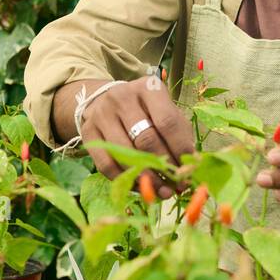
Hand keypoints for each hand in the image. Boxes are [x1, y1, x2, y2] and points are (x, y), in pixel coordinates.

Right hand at [80, 74, 194, 196]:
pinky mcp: (88, 133)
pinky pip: (106, 165)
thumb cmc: (146, 110)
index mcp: (149, 88)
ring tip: (162, 191)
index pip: (167, 122)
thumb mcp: (166, 112)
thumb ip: (179, 135)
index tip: (189, 169)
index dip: (180, 149)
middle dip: (164, 167)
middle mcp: (122, 97)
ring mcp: (102, 114)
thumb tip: (191, 166)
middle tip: (176, 185)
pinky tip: (140, 186)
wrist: (106, 101)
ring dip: (146, 178)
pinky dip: (125, 180)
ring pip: (126, 154)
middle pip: (146, 140)